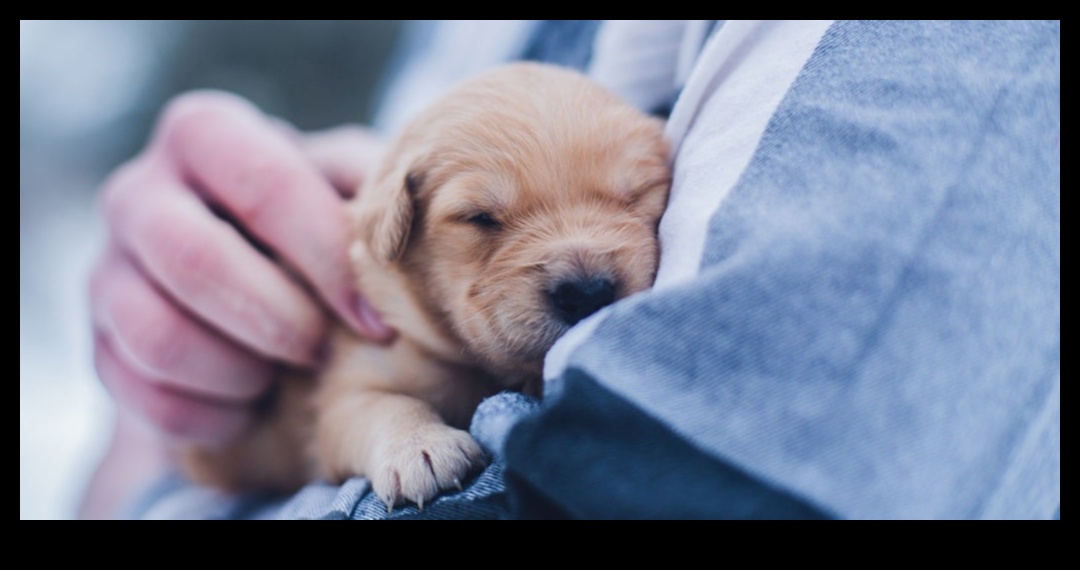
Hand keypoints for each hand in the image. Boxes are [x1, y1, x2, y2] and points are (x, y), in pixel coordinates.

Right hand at [89, 91, 392, 446]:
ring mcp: (107, 270)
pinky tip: (253, 404)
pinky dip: (213, 414)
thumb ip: (373, 188)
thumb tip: (411, 221)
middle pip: (194, 260)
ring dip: (241, 371)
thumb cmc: (318, 224)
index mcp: (205, 134)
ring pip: (157, 335)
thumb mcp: (349, 187)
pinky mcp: (100, 345)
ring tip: (285, 375)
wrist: (253, 282)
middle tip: (323, 350)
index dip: (326, 257)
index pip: (264, 185)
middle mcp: (138, 192)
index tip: (375, 318)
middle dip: (278, 320)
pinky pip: (146, 397)